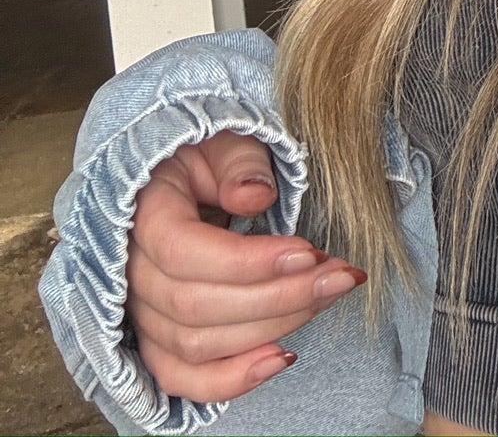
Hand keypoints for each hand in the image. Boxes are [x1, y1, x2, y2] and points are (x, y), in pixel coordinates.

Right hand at [123, 127, 367, 402]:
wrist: (181, 184)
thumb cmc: (206, 159)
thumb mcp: (224, 140)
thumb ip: (239, 164)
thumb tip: (255, 196)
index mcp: (144, 216)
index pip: (184, 253)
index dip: (248, 262)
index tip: (307, 252)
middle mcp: (133, 275)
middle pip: (198, 307)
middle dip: (280, 295)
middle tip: (340, 273)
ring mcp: (142, 315)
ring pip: (199, 345)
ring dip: (273, 328)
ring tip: (328, 295)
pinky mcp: (159, 342)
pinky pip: (184, 378)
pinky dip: (232, 380)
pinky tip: (284, 356)